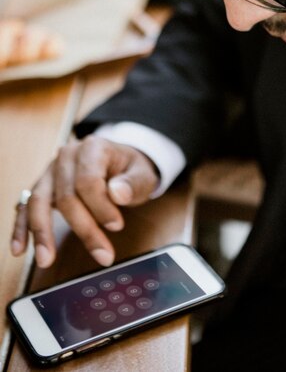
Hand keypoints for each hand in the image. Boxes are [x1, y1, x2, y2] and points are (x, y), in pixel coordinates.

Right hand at [10, 136, 159, 267]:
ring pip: (39, 201)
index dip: (101, 207)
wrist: (121, 162)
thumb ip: (132, 183)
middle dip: (83, 229)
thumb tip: (118, 193)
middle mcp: (67, 156)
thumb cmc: (130, 169)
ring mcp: (51, 171)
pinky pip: (26, 206)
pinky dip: (22, 228)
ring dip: (42, 233)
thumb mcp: (142, 174)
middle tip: (102, 254)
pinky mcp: (43, 186)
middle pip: (66, 196)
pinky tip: (20, 248)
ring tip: (46, 259)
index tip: (116, 226)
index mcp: (92, 148)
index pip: (88, 181)